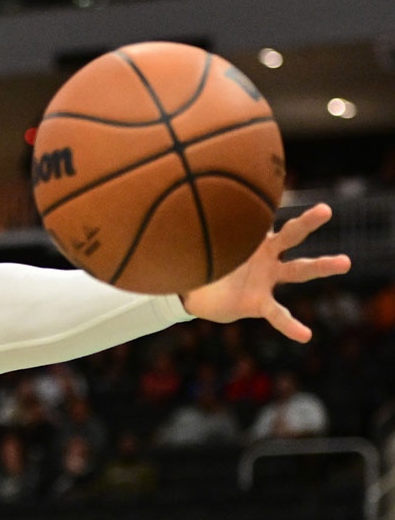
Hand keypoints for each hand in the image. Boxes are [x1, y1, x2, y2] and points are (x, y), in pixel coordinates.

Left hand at [181, 203, 350, 341]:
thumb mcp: (198, 242)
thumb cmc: (205, 261)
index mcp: (251, 237)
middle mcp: (266, 255)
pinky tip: (305, 335)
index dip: (264, 203)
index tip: (271, 184)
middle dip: (308, 222)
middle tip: (325, 210)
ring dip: (321, 266)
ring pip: (298, 270)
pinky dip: (290, 325)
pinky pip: (278, 314)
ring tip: (345, 262)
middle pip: (290, 235)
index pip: (261, 216)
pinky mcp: (259, 303)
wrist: (199, 293)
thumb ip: (193, 226)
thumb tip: (174, 201)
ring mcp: (267, 279)